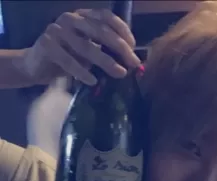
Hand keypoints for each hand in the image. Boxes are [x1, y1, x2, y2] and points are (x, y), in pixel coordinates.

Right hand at [15, 8, 140, 85]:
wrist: (36, 65)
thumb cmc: (67, 58)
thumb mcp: (88, 51)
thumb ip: (105, 50)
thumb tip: (131, 60)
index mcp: (82, 16)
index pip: (105, 16)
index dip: (122, 30)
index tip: (133, 47)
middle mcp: (70, 19)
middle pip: (100, 31)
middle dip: (120, 48)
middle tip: (134, 63)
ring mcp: (57, 30)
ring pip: (87, 47)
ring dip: (106, 62)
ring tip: (120, 73)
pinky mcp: (46, 45)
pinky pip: (68, 60)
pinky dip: (82, 72)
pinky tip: (93, 81)